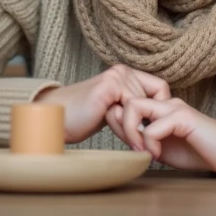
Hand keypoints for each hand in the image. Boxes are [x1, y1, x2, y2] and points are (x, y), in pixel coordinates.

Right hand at [34, 65, 169, 144]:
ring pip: (146, 106)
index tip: (155, 132)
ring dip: (141, 130)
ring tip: (133, 144)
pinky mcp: (109, 86)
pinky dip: (133, 130)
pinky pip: (134, 110)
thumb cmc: (80, 120)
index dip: (161, 110)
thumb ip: (130, 108)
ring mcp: (116, 76)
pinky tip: (128, 142)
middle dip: (150, 123)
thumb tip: (156, 118)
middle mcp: (122, 70)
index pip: (160, 89)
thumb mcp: (113, 112)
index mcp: (124, 74)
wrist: (54, 121)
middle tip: (142, 144)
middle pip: (156, 99)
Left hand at [108, 97, 215, 175]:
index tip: (125, 145)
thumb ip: (141, 140)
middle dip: (120, 124)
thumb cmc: (197, 152)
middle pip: (127, 100)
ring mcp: (175, 108)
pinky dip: (149, 143)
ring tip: (142, 152)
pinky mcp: (184, 117)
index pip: (127, 103)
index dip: (117, 121)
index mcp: (159, 108)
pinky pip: (153, 126)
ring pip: (135, 106)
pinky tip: (158, 156)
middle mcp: (165, 103)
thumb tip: (119, 135)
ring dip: (131, 132)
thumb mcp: (160, 148)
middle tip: (131, 148)